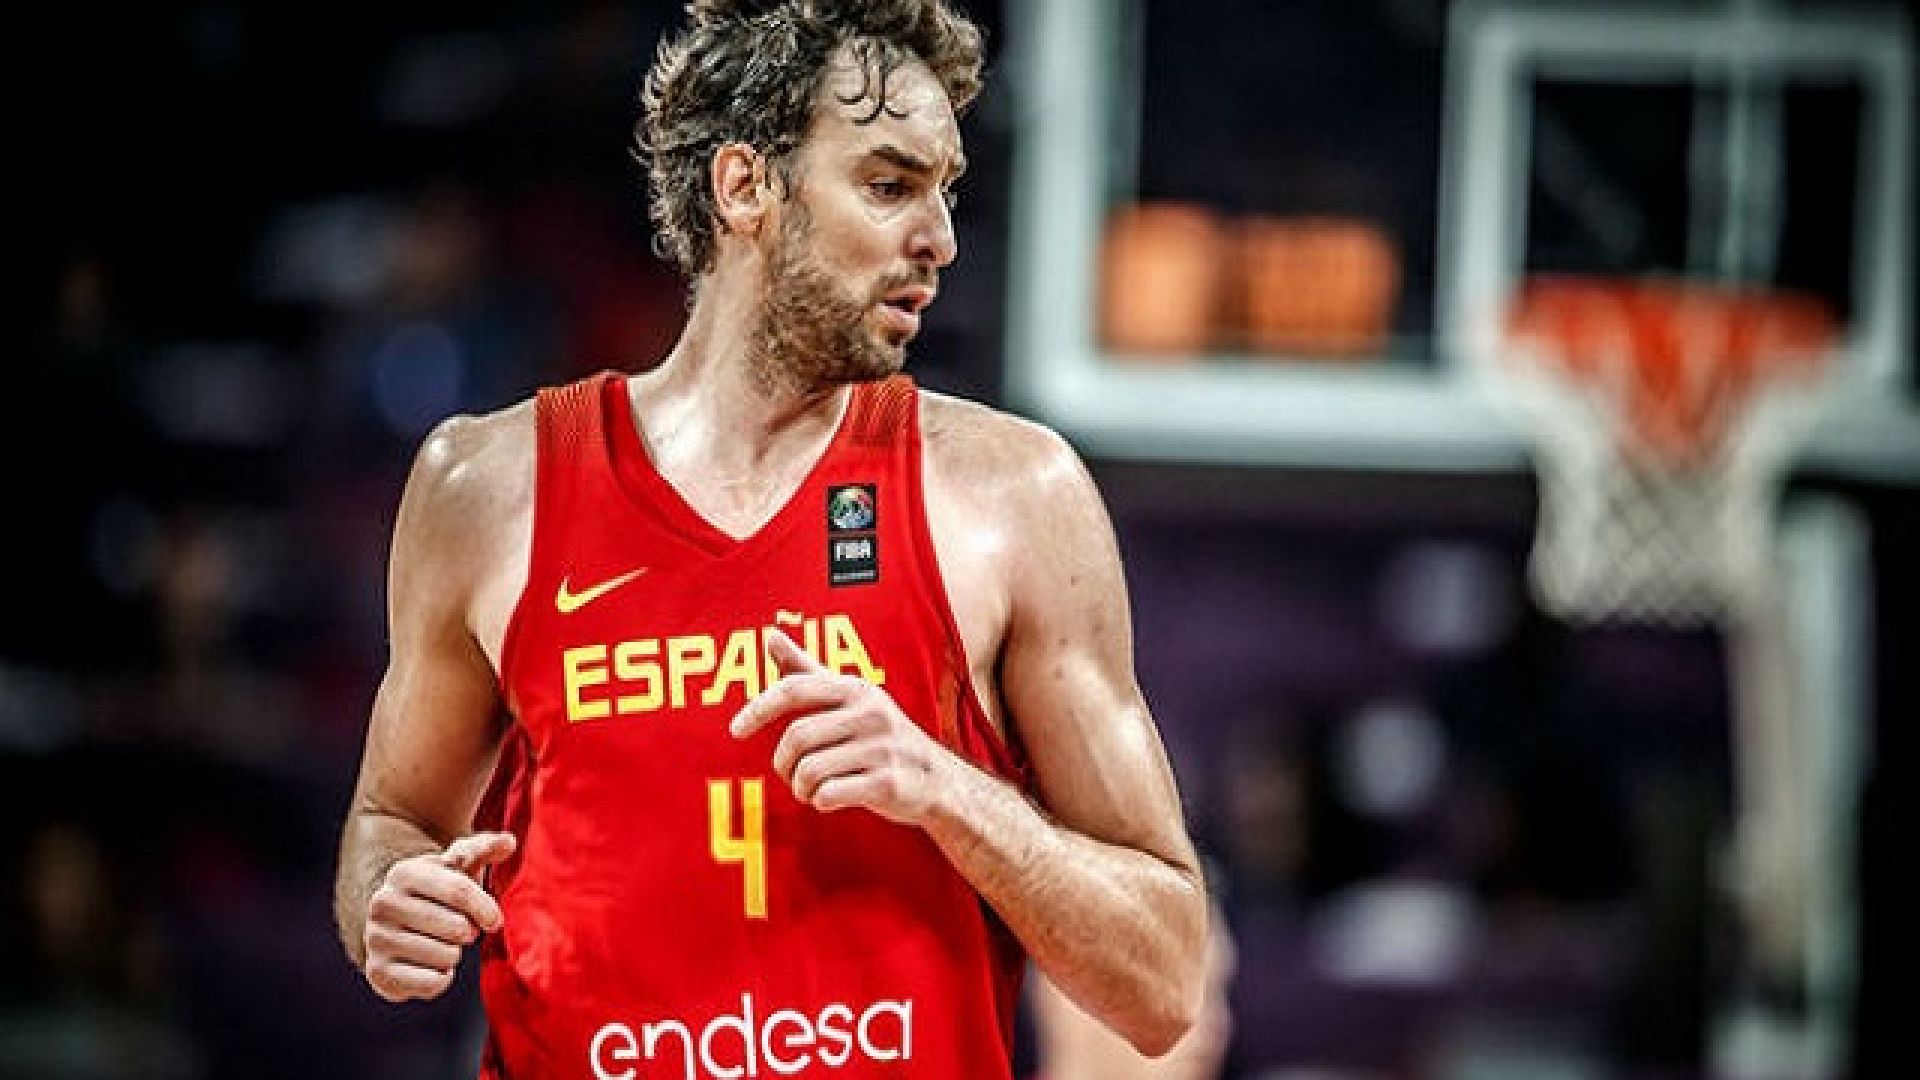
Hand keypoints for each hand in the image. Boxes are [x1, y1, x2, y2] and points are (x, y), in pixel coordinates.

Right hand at [363, 831, 514, 1001]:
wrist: (396, 928)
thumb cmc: (437, 894)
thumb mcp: (457, 868)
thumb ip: (482, 850)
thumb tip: (509, 842)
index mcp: (404, 873)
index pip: (460, 891)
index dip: (485, 908)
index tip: (495, 921)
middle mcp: (383, 903)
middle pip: (456, 927)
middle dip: (468, 932)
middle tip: (460, 931)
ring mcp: (376, 938)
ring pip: (446, 956)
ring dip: (453, 955)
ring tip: (441, 944)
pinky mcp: (377, 972)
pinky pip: (431, 983)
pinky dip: (441, 978)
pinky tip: (431, 965)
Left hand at [730, 628, 952, 825]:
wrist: (938, 780)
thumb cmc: (882, 738)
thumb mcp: (849, 698)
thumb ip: (806, 670)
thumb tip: (770, 634)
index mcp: (856, 689)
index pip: (795, 689)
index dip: (758, 708)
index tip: (735, 729)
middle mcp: (871, 713)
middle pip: (796, 737)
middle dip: (783, 763)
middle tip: (791, 773)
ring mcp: (882, 748)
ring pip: (809, 770)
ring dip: (801, 787)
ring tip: (813, 788)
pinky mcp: (888, 783)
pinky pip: (830, 794)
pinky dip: (821, 801)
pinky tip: (832, 798)